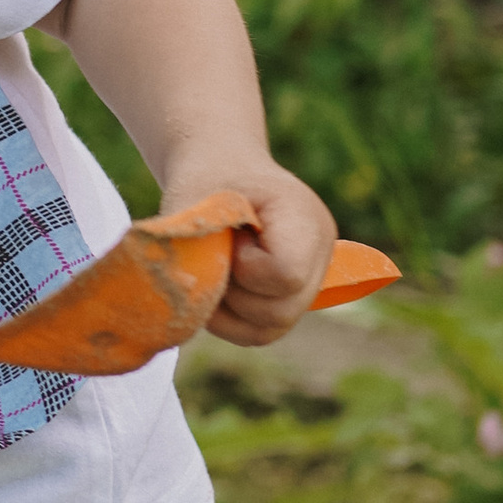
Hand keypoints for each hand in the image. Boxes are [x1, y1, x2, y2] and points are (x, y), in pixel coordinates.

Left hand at [183, 159, 339, 347]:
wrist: (223, 170)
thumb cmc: (208, 179)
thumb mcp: (194, 198)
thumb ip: (189, 242)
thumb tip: (182, 289)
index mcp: (305, 219)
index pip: (286, 273)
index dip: (245, 267)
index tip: (228, 239)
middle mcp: (321, 254)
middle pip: (281, 310)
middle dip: (235, 294)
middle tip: (216, 258)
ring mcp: (311, 280)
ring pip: (271, 328)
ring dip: (228, 311)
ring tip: (215, 272)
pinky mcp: (291, 299)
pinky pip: (261, 332)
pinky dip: (229, 321)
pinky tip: (215, 290)